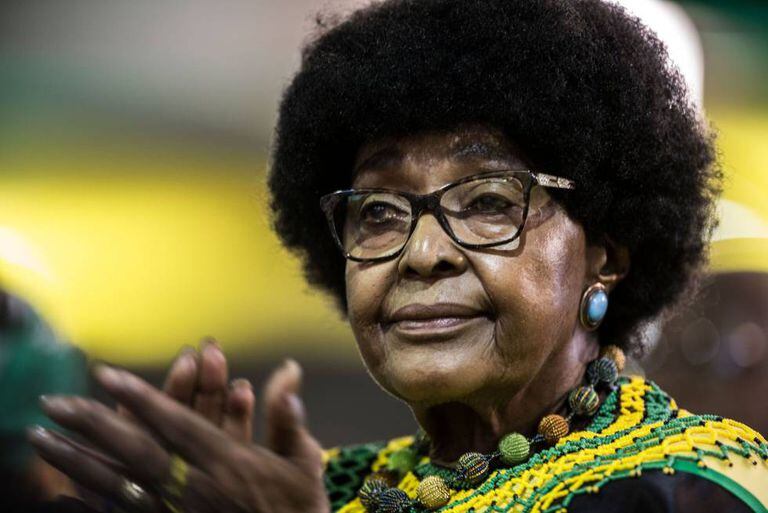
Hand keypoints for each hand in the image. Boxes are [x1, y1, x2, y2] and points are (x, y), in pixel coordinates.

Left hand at [28, 360, 329, 512]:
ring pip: (120, 484)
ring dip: (77, 461)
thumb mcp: (302, 463)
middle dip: (91, 424)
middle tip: (51, 402)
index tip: (105, 373)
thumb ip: (288, 418)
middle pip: (136, 450)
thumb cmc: (298, 510)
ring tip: (40, 440)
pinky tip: (64, 489)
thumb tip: (289, 371)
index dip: (140, 397)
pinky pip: (125, 512)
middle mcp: (197, 485)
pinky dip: (92, 499)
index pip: (175, 423)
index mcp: (228, 461)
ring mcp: (179, 512)